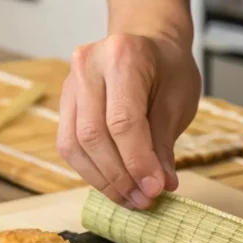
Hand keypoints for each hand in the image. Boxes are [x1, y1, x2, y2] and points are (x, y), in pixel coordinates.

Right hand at [57, 33, 200, 208]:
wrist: (146, 43)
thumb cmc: (167, 69)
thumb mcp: (178, 100)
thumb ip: (164, 143)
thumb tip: (160, 186)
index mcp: (123, 55)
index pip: (123, 120)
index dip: (137, 161)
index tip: (155, 189)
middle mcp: (88, 66)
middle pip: (94, 135)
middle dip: (120, 176)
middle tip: (145, 200)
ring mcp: (70, 84)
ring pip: (75, 145)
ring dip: (103, 180)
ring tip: (131, 198)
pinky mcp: (64, 103)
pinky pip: (69, 146)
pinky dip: (92, 171)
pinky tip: (115, 185)